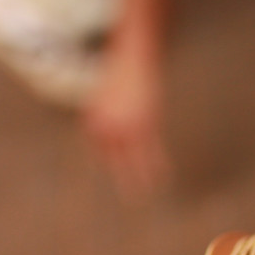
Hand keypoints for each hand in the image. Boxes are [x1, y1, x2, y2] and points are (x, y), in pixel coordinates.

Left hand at [82, 53, 170, 201]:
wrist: (131, 54)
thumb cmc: (119, 75)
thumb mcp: (105, 97)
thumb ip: (105, 117)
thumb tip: (111, 133)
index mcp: (93, 121)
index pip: (100, 151)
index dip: (110, 161)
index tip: (119, 171)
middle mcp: (107, 127)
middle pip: (114, 161)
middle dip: (122, 180)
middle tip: (129, 200)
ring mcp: (126, 126)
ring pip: (133, 160)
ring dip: (139, 180)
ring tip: (144, 197)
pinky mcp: (145, 122)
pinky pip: (151, 150)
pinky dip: (156, 165)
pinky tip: (161, 177)